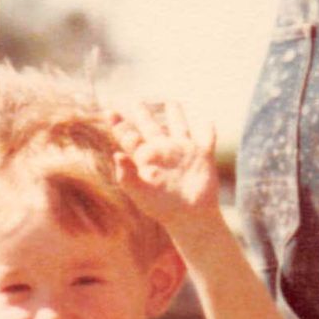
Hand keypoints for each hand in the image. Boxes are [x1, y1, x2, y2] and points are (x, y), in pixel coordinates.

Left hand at [111, 104, 219, 234]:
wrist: (190, 216)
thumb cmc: (162, 207)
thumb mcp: (140, 192)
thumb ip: (127, 175)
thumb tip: (116, 155)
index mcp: (146, 158)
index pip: (129, 137)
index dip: (119, 125)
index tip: (109, 112)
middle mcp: (164, 152)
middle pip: (151, 128)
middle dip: (144, 115)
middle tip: (136, 101)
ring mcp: (183, 152)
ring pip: (179, 127)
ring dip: (176, 115)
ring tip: (173, 102)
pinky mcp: (203, 156)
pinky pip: (207, 139)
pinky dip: (208, 131)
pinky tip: (209, 122)